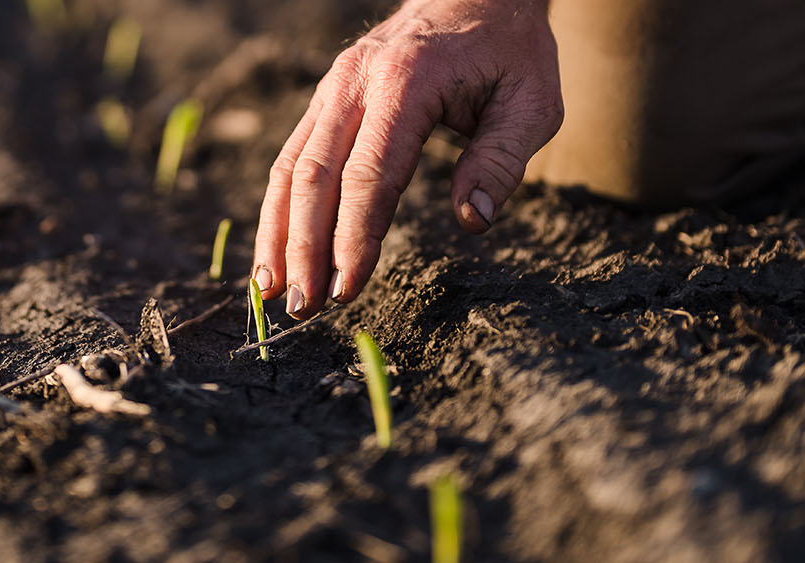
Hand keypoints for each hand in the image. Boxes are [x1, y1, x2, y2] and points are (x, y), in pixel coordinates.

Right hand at [252, 0, 561, 318]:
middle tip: (304, 308)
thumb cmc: (510, 50)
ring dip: (278, 233)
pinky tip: (275, 252)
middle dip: (306, 247)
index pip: (370, 174)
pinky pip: (292, 156)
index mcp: (407, 82)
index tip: (348, 289)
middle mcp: (357, 82)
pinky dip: (278, 208)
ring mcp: (334, 87)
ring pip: (291, 168)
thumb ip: (502, 161)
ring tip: (272, 292)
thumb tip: (473, 221)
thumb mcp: (532, 102)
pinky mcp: (326, 98)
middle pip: (317, 176)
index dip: (355, 237)